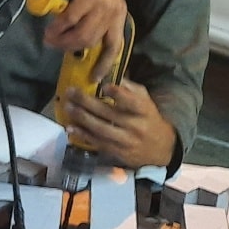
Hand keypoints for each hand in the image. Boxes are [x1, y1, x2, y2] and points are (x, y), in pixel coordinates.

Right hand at [42, 0, 128, 63]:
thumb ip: (91, 15)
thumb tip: (77, 38)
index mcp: (119, 12)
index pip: (115, 46)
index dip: (106, 65)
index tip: (95, 78)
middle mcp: (115, 9)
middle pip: (93, 43)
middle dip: (71, 49)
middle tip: (54, 47)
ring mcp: (103, 2)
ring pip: (82, 34)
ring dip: (62, 40)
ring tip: (50, 38)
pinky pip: (71, 19)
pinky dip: (58, 26)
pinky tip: (50, 27)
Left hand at [62, 81, 176, 168]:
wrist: (160, 149)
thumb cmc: (149, 119)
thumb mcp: (145, 100)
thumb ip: (129, 89)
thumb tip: (109, 75)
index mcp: (144, 111)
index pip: (132, 102)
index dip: (118, 94)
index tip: (104, 86)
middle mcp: (136, 126)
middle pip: (109, 114)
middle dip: (87, 103)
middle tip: (71, 92)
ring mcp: (126, 141)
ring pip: (101, 130)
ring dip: (82, 118)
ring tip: (68, 107)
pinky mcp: (118, 152)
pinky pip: (98, 143)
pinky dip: (83, 135)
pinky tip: (71, 128)